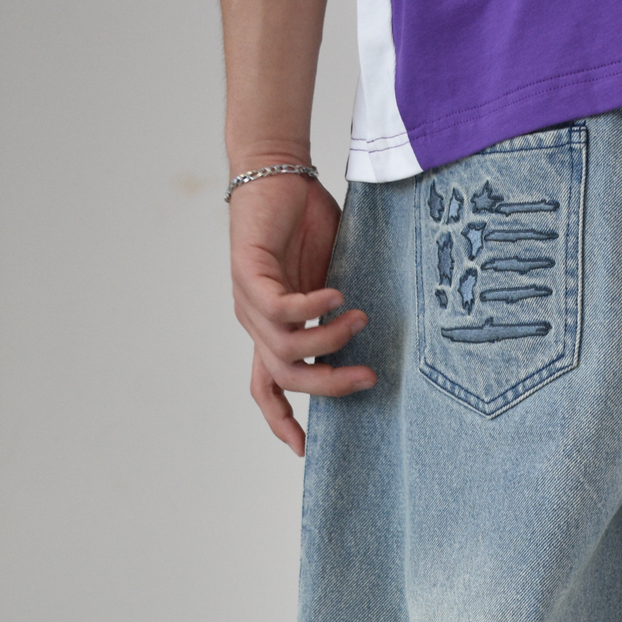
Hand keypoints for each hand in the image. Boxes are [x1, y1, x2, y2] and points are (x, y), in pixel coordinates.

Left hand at [228, 170, 375, 454]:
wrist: (277, 172)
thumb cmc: (306, 223)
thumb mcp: (331, 281)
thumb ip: (340, 317)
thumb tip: (374, 345)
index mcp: (272, 329)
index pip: (267, 386)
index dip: (280, 420)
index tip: (303, 449)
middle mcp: (255, 321)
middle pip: (286, 378)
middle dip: (329, 386)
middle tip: (369, 379)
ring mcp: (248, 299)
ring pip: (285, 348)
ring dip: (328, 340)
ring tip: (359, 318)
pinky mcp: (247, 272)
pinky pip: (280, 308)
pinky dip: (311, 307)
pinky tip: (336, 294)